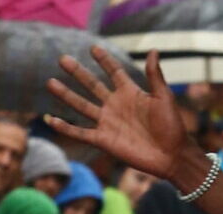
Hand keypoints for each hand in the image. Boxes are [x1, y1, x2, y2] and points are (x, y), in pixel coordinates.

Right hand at [46, 46, 188, 184]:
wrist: (173, 157)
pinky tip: (49, 119)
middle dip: (77, 73)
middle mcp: (116, 106)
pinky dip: (65, 127)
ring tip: (50, 83)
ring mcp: (108, 123)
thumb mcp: (164, 98)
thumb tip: (153, 51)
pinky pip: (80, 133)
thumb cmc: (173, 127)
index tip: (93, 48)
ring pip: (82, 106)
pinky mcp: (104, 140)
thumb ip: (155, 76)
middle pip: (92, 85)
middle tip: (62, 59)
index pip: (113, 72)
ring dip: (66, 95)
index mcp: (130, 93)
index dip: (104, 60)